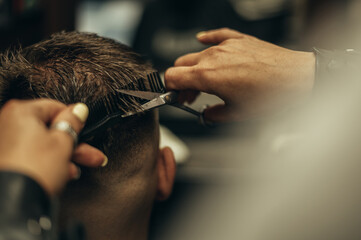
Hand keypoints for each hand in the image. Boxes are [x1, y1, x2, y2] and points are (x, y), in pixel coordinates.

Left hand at [0, 99, 105, 195]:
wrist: (15, 201)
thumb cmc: (34, 170)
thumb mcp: (63, 142)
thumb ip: (72, 122)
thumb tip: (78, 110)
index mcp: (21, 112)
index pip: (55, 108)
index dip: (74, 121)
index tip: (84, 130)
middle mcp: (8, 123)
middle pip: (50, 129)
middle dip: (74, 143)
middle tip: (90, 153)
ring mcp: (5, 142)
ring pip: (42, 144)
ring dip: (63, 156)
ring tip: (76, 169)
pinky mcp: (6, 159)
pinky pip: (32, 155)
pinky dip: (47, 162)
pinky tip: (60, 173)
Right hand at [165, 28, 315, 121]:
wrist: (296, 78)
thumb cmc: (270, 95)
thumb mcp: (237, 114)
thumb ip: (214, 114)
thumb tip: (208, 114)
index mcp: (207, 75)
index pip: (172, 76)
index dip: (169, 88)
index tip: (175, 96)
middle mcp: (213, 56)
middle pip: (181, 64)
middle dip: (181, 81)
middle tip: (189, 95)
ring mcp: (226, 46)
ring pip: (197, 54)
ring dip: (194, 69)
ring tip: (202, 82)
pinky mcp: (239, 40)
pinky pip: (216, 35)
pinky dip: (206, 40)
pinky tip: (202, 40)